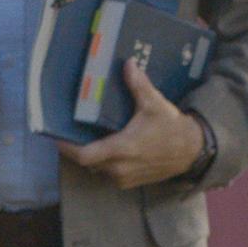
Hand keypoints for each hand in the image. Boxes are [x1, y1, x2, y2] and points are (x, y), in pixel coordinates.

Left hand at [60, 53, 204, 188]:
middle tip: (70, 131)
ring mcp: (124, 178)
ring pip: (96, 168)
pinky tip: (105, 146)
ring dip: (91, 155)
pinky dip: (103, 162)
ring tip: (86, 137)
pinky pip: (108, 173)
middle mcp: (119, 168)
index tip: (56, 136)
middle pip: (86, 161)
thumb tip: (127, 64)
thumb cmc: (171, 128)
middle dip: (77, 148)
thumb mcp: (154, 104)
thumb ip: (138, 85)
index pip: (84, 155)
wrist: (191, 151)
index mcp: (122, 149)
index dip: (67, 148)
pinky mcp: (129, 182)